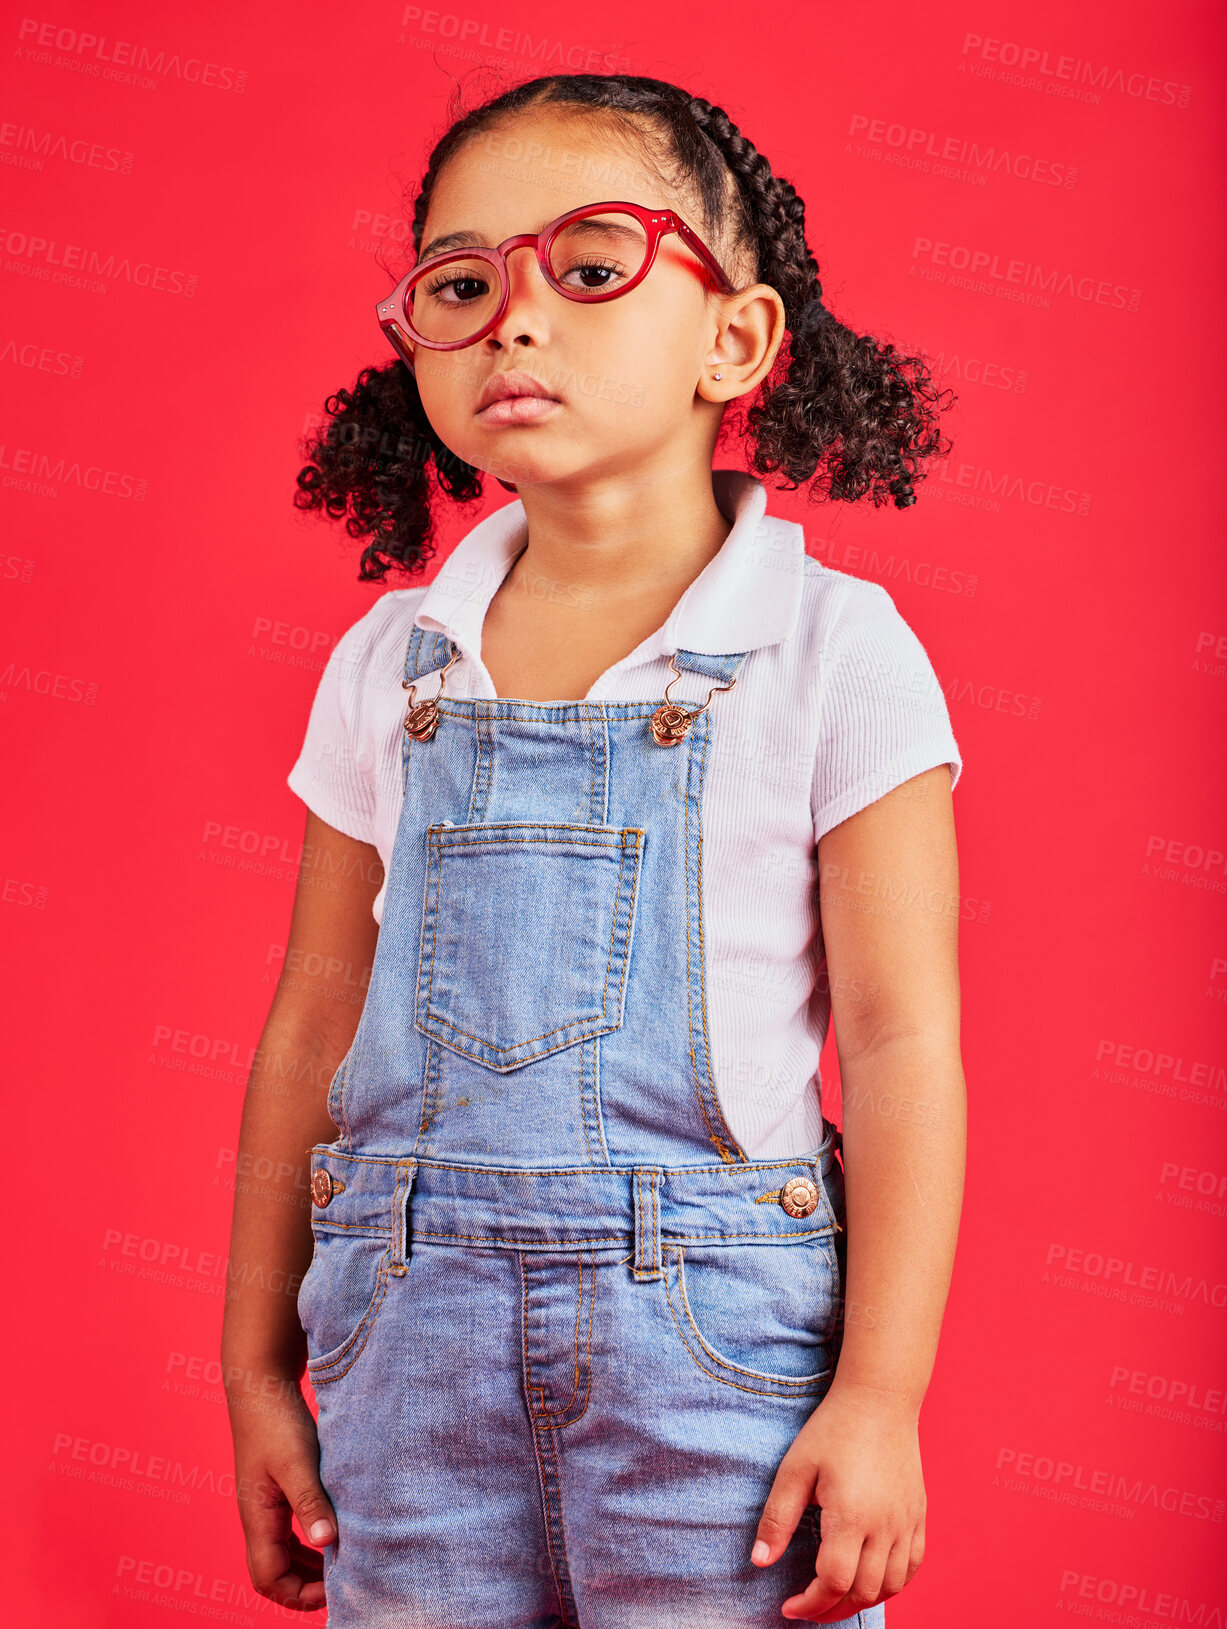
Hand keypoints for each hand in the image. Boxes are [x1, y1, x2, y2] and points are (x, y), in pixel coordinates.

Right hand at [227, 1372, 339, 1612]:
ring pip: (283, 1551)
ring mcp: (266, 1502)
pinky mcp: (276, 1487)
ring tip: (343, 1560)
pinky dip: (309, 1538)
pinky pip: (289, 1528)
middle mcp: (258, 1517)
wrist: (260, 1383)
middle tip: (344, 1579)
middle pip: (275, 1572)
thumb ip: (310, 1503)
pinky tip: (334, 1527)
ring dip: (309, 1563)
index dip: (299, 1594)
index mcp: (258, 1518)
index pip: (268, 1579)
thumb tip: (328, 1544)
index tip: (336, 1586)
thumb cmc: (276, 1420)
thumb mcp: (297, 1462)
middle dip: (306, 1585)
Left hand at [751, 1380, 925, 1621]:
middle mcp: (886, 1526)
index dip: (810, 1604)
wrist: (879, 1399)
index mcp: (852, 1517)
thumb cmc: (833, 1430)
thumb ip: (778, 1519)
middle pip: (863, 1592)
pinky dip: (892, 1583)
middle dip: (832, 1609)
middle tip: (808, 1607)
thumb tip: (760, 1561)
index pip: (833, 1582)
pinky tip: (871, 1579)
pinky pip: (913, 1566)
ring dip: (862, 1600)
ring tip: (835, 1597)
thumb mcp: (795, 1469)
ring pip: (891, 1585)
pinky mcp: (919, 1514)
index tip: (789, 1607)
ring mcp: (907, 1522)